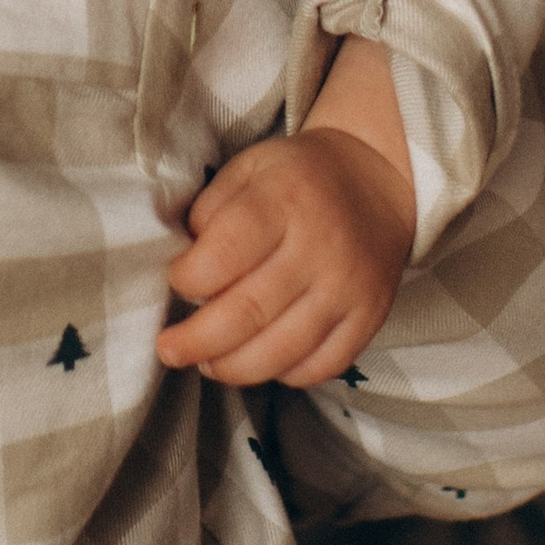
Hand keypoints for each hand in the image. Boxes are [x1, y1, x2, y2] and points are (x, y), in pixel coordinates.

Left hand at [156, 44, 414, 389]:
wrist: (374, 181)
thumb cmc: (297, 179)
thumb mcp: (249, 168)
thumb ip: (212, 209)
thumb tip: (185, 263)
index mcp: (284, 199)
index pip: (226, 252)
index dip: (189, 278)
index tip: (175, 280)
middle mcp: (320, 247)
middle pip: (250, 311)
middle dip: (198, 340)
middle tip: (169, 349)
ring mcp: (348, 288)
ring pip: (283, 350)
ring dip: (234, 367)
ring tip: (208, 363)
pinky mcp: (369, 318)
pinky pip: (322, 366)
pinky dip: (285, 375)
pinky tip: (261, 361)